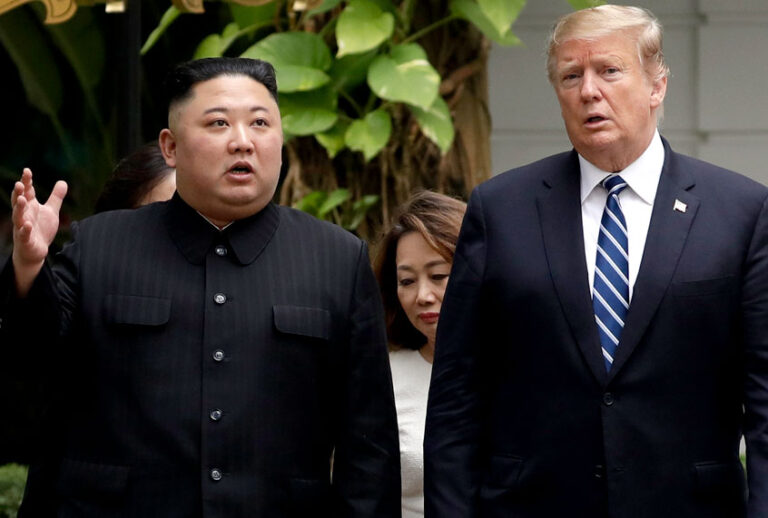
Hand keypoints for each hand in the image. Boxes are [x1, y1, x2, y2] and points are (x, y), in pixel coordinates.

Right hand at [11, 168, 67, 294]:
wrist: (35, 251)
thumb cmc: (40, 229)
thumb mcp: (51, 211)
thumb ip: (56, 197)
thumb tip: (63, 181)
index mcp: (30, 207)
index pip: (27, 192)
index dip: (26, 182)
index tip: (27, 171)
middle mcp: (24, 215)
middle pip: (19, 202)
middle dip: (19, 193)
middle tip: (20, 183)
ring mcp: (22, 227)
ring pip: (18, 217)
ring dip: (19, 208)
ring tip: (22, 199)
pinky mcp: (25, 240)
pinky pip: (23, 234)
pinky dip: (25, 230)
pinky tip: (27, 225)